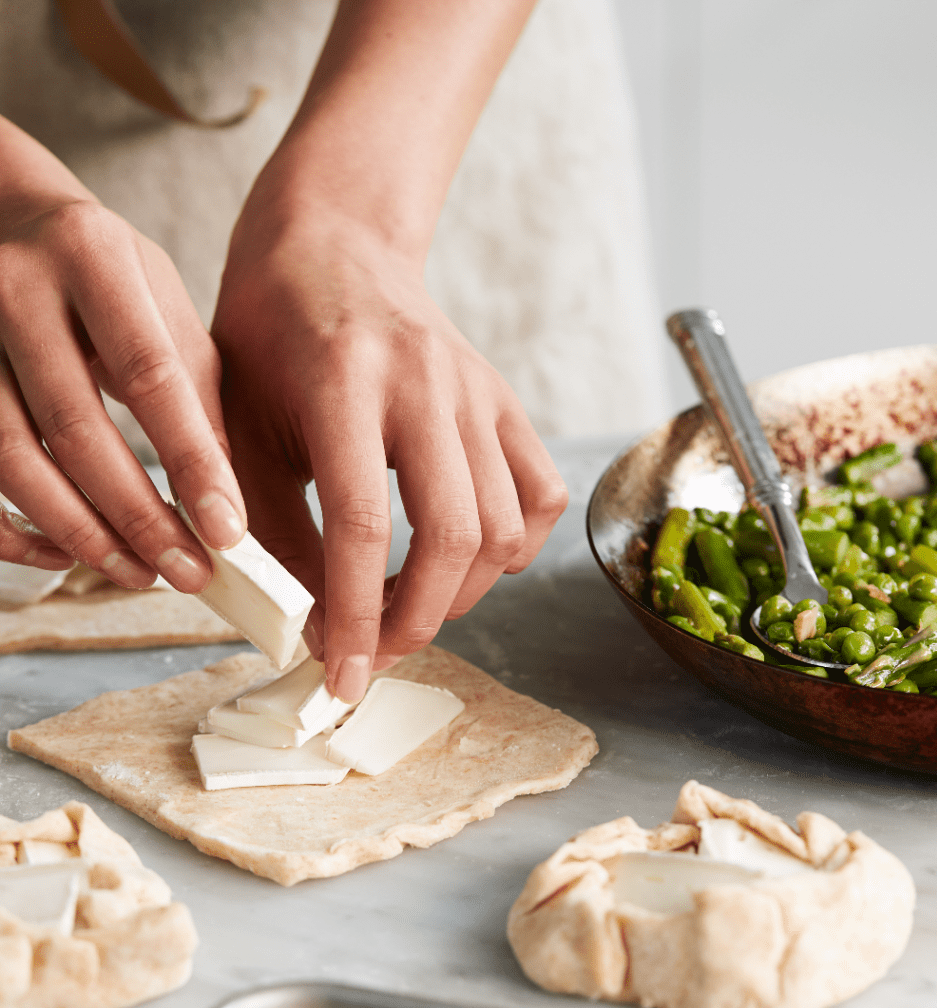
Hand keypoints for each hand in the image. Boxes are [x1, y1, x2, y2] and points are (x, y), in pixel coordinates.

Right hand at [0, 125, 246, 590]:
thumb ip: (197, 391)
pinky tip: (64, 554)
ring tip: (140, 571)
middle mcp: (14, 287)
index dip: (190, 462)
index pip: (148, 375)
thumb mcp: (162, 304)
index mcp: (90, 254)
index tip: (227, 533)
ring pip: (12, 459)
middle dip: (139, 517)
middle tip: (188, 573)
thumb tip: (225, 503)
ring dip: (81, 533)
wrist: (3, 217)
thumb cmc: (102, 273)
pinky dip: (15, 530)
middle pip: (76, 428)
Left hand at [213, 208, 566, 701]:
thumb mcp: (238, 427)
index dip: (354, 616)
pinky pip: (540, 497)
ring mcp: (477, 391)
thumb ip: (268, 526)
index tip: (339, 676)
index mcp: (343, 380)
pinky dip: (513, 548)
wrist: (332, 244)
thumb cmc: (268, 339)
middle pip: (452, 535)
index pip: (361, 524)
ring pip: (503, 528)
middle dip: (415, 621)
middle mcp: (426, 382)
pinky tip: (463, 560)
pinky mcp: (506, 402)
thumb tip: (309, 629)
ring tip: (404, 610)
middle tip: (374, 655)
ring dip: (457, 595)